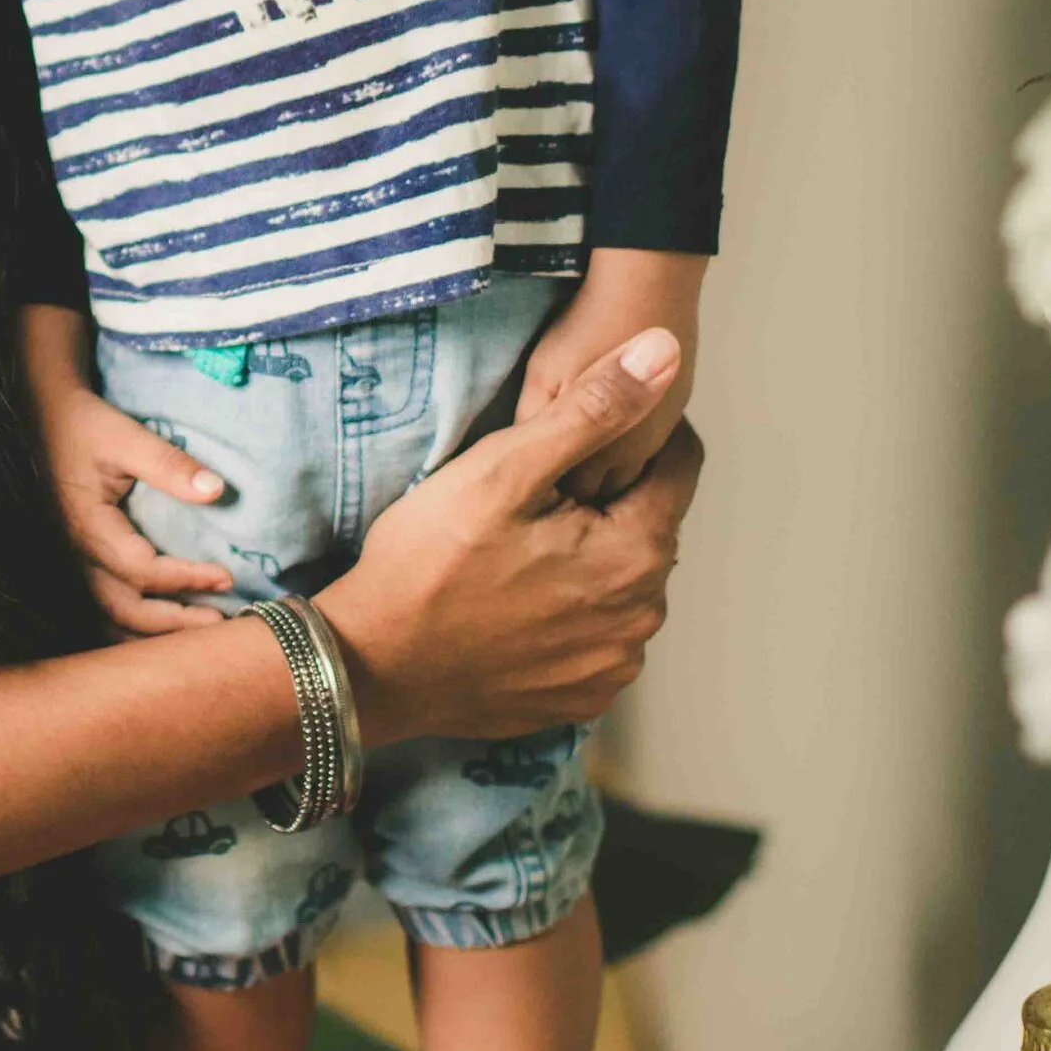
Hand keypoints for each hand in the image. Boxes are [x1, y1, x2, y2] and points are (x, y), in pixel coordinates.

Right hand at [20, 309, 237, 630]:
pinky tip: (165, 631)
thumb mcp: (125, 437)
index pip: (142, 571)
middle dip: (175, 622)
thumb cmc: (84, 426)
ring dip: (155, 634)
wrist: (43, 419)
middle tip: (222, 620)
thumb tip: (218, 490)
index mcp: (90, 528)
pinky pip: (104, 610)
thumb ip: (169, 464)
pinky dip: (135, 629)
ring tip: (199, 634)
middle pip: (126, 611)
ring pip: (112, 620)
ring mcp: (75, 564)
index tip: (227, 575)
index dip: (186, 578)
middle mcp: (79, 556)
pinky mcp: (79, 562)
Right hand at [317, 330, 698, 747]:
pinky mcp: (583, 696)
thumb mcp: (503, 468)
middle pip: (649, 526)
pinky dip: (572, 612)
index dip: (635, 433)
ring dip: (591, 558)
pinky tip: (517, 600)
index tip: (581, 429)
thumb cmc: (427, 564)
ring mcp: (613, 666)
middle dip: (608, 500)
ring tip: (518, 548)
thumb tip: (663, 354)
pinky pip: (598, 634)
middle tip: (532, 493)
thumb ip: (593, 410)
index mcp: (636, 555)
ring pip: (623, 581)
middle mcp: (641, 618)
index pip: (679, 465)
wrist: (372, 667)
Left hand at [517, 250, 704, 498]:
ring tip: (587, 464)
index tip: (537, 493)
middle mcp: (638, 451)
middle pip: (609, 491)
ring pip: (635, 471)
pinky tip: (618, 433)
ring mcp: (662, 430)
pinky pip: (652, 445)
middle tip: (559, 485)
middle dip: (586, 492)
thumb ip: (536, 425)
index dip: (558, 494)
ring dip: (613, 472)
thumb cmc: (585, 331)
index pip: (577, 495)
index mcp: (603, 450)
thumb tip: (525, 458)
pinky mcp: (675, 407)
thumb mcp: (542, 379)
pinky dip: (631, 446)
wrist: (647, 285)